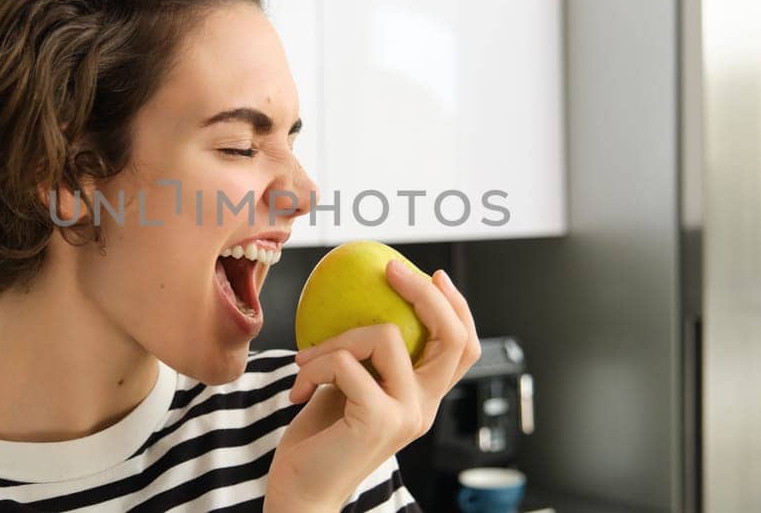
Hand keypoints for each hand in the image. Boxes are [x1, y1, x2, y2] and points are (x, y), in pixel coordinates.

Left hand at [264, 261, 480, 510]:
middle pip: (451, 337)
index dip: (456, 307)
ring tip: (305, 362)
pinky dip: (313, 367)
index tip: (429, 275)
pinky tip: (298, 389)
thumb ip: (364, 356)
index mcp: (424, 400)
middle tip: (390, 270)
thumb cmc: (318, 439)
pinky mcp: (378, 420)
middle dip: (424, 294)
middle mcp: (425, 408)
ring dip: (334, 340)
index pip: (463, 348)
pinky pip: (344, 362)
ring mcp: (406, 415)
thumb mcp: (347, 386)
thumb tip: (358, 298)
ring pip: (385, 337)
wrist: (300, 493)